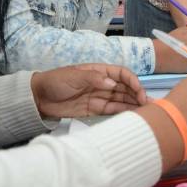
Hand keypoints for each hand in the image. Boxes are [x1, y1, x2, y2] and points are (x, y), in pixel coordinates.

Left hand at [31, 64, 147, 118]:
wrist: (38, 98)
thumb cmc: (56, 81)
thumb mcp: (73, 76)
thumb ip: (94, 79)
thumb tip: (113, 84)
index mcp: (100, 71)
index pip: (122, 74)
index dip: (133, 81)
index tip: (140, 91)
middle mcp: (103, 83)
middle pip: (125, 88)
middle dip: (137, 94)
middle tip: (149, 105)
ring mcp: (100, 97)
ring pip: (121, 100)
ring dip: (133, 104)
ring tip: (147, 112)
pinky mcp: (95, 110)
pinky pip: (112, 110)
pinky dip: (123, 112)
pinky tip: (132, 116)